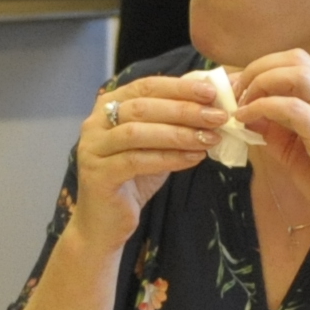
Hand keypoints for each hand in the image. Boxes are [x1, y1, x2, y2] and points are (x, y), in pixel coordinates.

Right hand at [73, 70, 226, 248]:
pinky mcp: (97, 174)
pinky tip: (194, 158)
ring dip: (179, 133)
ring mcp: (92, 148)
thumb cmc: (134, 179)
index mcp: (108, 106)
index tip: (211, 93)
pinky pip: (136, 160)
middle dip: (184, 110)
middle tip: (217, 117)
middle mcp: (94, 123)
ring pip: (138, 132)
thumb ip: (173, 123)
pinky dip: (168, 158)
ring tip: (210, 138)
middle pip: (142, 107)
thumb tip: (211, 103)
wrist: (106, 223)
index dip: (179, 87)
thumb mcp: (156, 145)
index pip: (146, 86)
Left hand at [224, 50, 309, 249]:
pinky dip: (264, 107)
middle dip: (259, 67)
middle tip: (234, 90)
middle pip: (297, 59)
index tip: (236, 88)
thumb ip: (274, 130)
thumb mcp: (295, 153)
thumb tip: (246, 114)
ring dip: (261, 82)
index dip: (262, 69)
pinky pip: (293, 108)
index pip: (297, 66)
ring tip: (239, 103)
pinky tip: (246, 119)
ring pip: (298, 74)